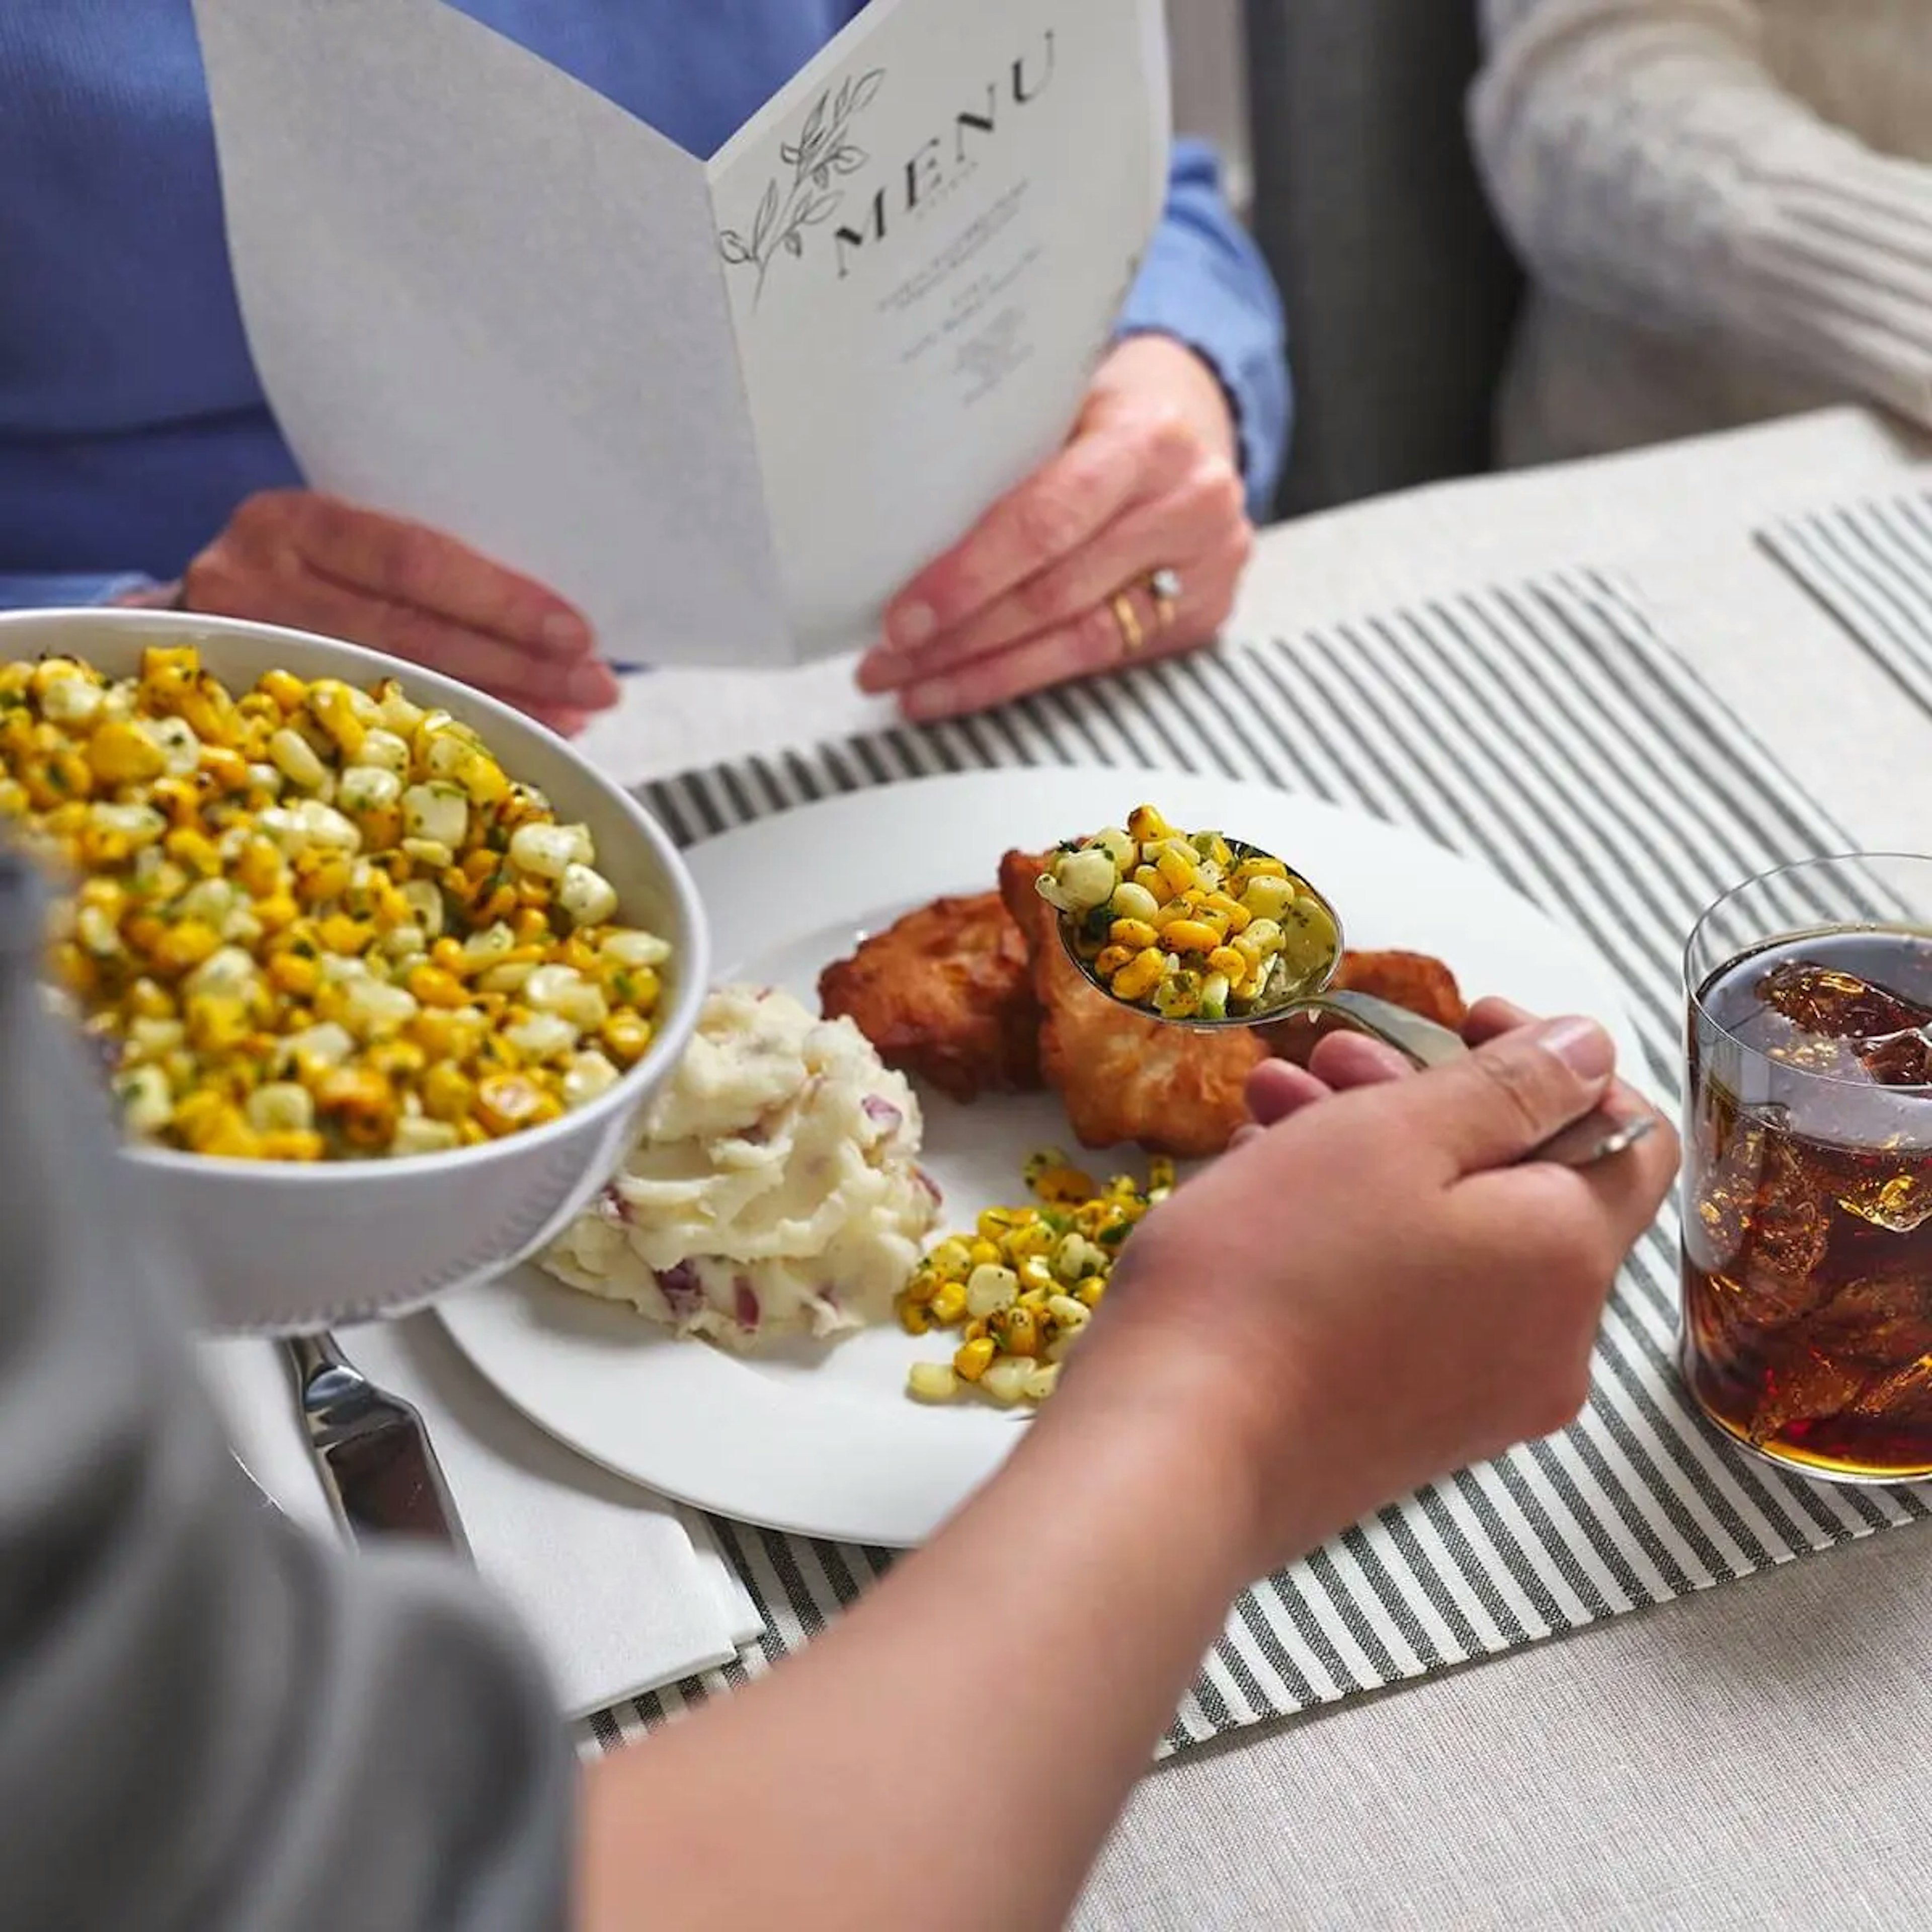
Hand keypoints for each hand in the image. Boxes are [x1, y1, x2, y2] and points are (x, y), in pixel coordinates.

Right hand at [159, 491, 618, 735]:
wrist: (187, 626)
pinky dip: (457, 736)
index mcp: (289, 522)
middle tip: (599, 687)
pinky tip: (518, 739)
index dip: (501, 602)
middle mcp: (251, 583)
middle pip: (411, 633)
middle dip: (521, 664)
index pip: (414, 560)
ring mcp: (246, 657)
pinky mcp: (250, 715)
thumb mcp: (343, 550)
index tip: (579, 634)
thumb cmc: (298, 582)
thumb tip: (555, 616)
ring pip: (398, 688)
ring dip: (503, 705)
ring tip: (575, 716)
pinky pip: (373, 734)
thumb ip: (417, 569)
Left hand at [856, 335, 1252, 720]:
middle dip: (961, 639)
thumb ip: (1005, 462)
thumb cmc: (1107, 416)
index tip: (903, 618)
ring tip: (916, 689)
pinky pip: (1102, 664)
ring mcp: (1204, 569)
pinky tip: (970, 687)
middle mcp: (1188, 505)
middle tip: (887, 664)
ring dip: (985, 675)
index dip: (969, 577)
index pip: (1047, 520)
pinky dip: (1027, 678)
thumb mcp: (1063, 409)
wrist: (1197, 424)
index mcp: (1148, 438)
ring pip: (1079, 644)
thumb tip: (897, 534)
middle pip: (1057, 594)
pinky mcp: (1202, 618)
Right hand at [1042, 1012, 1678, 1580]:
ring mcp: (1478, 1398)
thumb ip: (1509, 1087)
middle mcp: (1550, 1341)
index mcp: (1568, 1256)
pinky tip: (1267, 1195)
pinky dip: (1356, 1237)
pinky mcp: (1406, 1431)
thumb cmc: (1274, 1279)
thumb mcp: (1394, 1137)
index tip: (1465, 1021)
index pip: (1626, 1138)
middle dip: (1427, 1100)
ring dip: (1373, 1158)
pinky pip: (1410, 1305)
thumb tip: (1589, 1052)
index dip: (1554, 1063)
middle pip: (1521, 1185)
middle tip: (1331, 1057)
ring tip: (1270, 1112)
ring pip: (1452, 1240)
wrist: (1173, 1455)